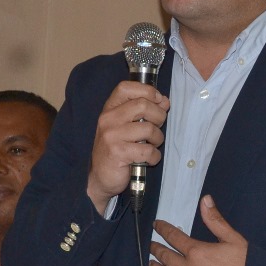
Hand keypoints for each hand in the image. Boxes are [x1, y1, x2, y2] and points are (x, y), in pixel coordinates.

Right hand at [87, 81, 169, 213]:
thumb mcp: (125, 126)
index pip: (126, 87)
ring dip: (158, 139)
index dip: (147, 91)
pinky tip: (148, 159)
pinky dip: (154, 156)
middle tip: (157, 129)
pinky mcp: (118, 153)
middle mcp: (108, 119)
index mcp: (109, 109)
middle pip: (143, 105)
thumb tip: (164, 101)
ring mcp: (111, 136)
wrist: (100, 177)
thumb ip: (142, 112)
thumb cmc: (117, 149)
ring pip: (149, 128)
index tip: (159, 101)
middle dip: (159, 117)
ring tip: (152, 146)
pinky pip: (148, 150)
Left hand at [149, 195, 245, 265]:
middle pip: (166, 257)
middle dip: (156, 249)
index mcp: (198, 252)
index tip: (156, 225)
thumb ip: (215, 220)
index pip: (174, 237)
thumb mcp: (233, 238)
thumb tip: (205, 200)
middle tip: (151, 245)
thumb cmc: (248, 265)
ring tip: (151, 264)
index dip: (163, 229)